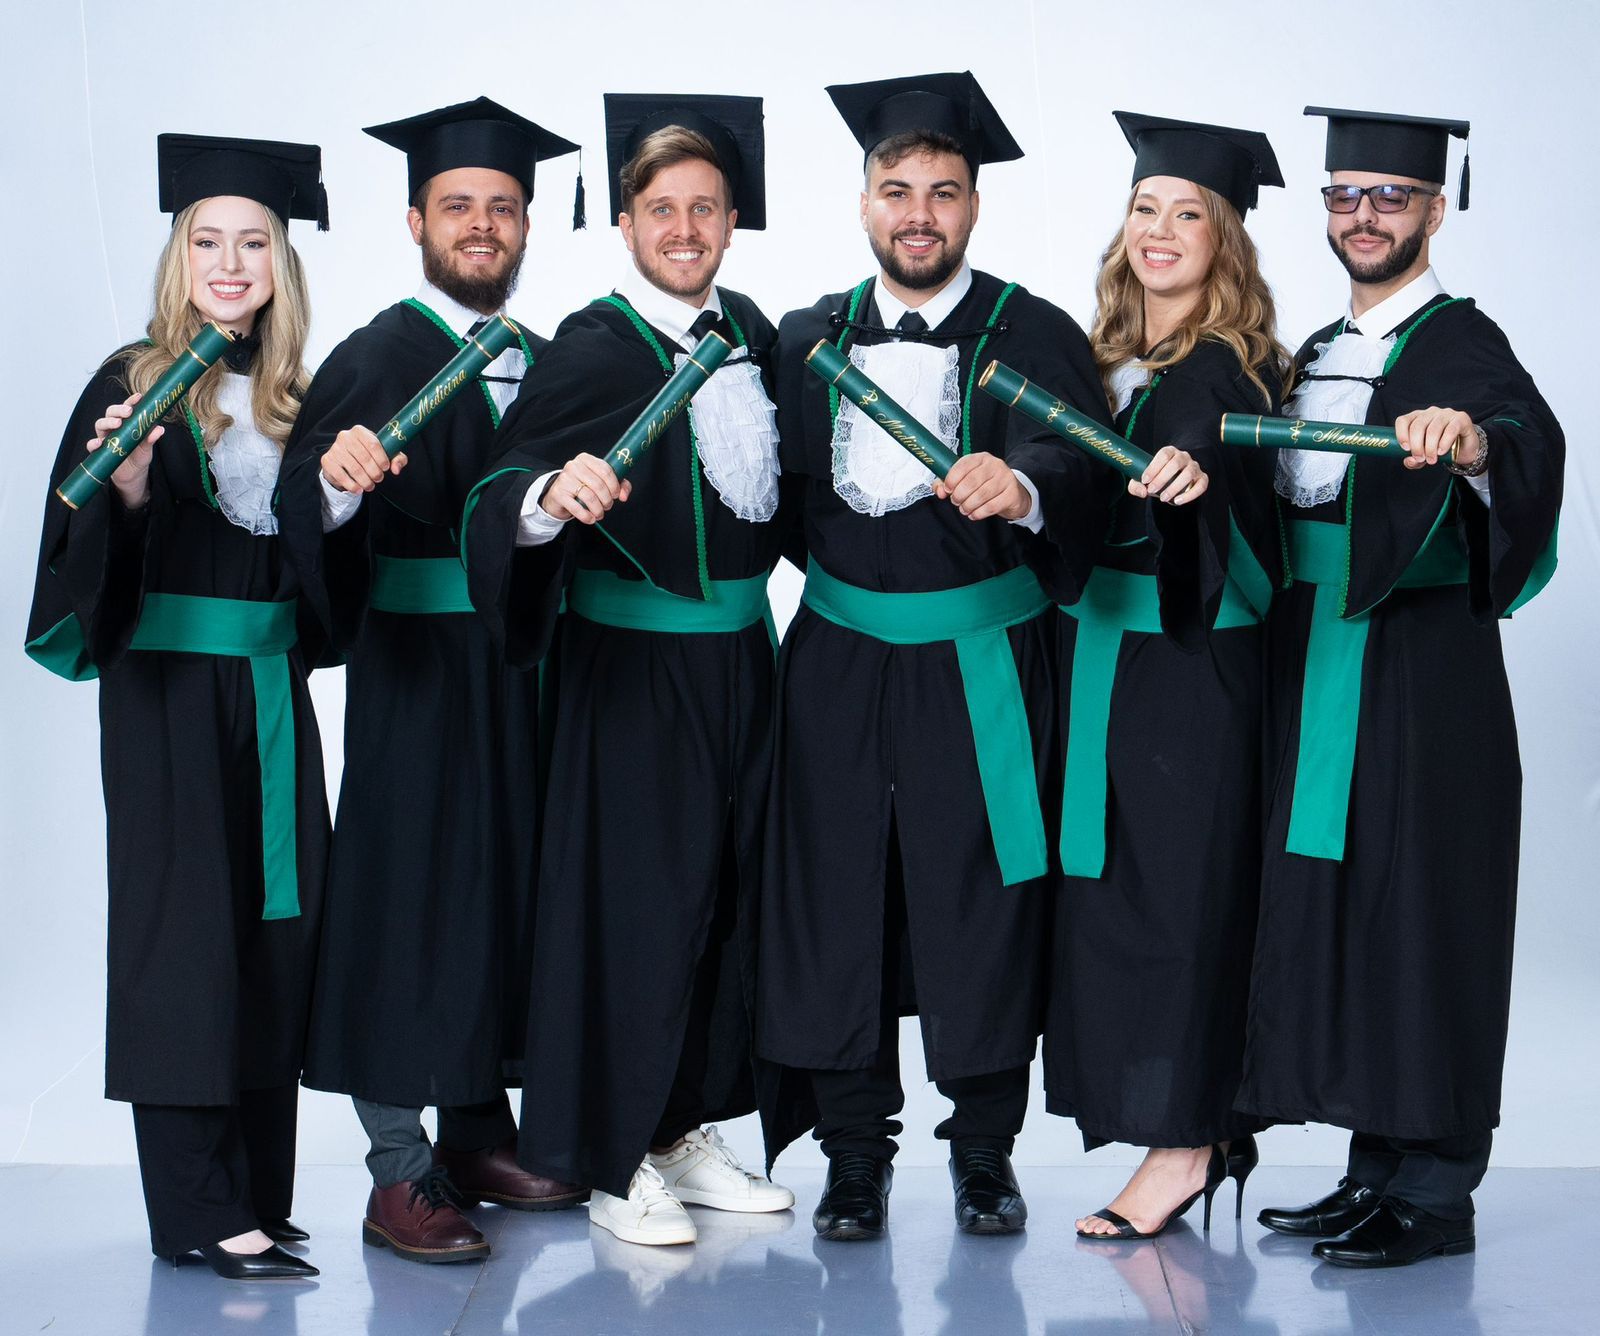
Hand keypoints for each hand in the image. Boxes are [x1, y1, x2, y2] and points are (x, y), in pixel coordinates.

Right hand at [86, 394, 161, 509]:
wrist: (133, 475)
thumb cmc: (139, 456)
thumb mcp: (147, 448)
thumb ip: (151, 438)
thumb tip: (160, 428)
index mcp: (126, 423)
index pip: (127, 408)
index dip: (131, 401)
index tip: (139, 397)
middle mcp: (113, 427)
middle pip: (110, 413)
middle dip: (118, 410)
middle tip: (128, 411)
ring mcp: (105, 438)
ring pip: (100, 424)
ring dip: (108, 422)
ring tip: (118, 423)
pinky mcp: (99, 451)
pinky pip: (92, 445)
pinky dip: (94, 443)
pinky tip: (100, 443)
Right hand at [321, 424, 404, 492]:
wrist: (343, 463)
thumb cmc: (367, 456)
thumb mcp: (385, 454)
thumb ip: (397, 459)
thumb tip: (396, 470)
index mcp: (360, 431)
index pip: (373, 444)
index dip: (382, 458)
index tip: (386, 468)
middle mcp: (345, 436)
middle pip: (364, 458)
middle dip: (375, 472)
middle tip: (379, 479)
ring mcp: (335, 448)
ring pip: (354, 469)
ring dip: (365, 481)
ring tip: (370, 486)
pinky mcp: (327, 461)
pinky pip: (341, 476)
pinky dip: (353, 486)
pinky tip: (359, 489)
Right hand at [539, 454, 630, 524]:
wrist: (558, 496)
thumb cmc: (583, 487)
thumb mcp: (600, 481)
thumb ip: (618, 485)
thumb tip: (623, 496)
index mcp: (585, 459)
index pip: (606, 470)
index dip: (614, 485)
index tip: (616, 495)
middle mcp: (574, 466)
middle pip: (599, 485)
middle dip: (607, 500)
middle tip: (607, 506)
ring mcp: (565, 479)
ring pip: (590, 497)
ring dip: (598, 510)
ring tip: (599, 513)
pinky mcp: (558, 494)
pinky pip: (577, 508)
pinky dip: (587, 516)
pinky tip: (591, 519)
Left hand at [934, 452, 1031, 521]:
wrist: (1012, 493)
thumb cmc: (985, 485)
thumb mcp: (966, 478)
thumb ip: (947, 482)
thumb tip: (939, 491)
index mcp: (980, 458)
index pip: (963, 465)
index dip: (951, 479)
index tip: (947, 489)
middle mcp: (994, 465)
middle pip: (971, 481)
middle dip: (959, 495)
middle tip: (956, 502)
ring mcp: (1005, 478)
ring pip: (981, 495)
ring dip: (968, 506)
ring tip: (964, 509)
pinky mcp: (1011, 494)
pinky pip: (991, 506)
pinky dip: (978, 513)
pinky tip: (974, 514)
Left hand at [1128, 446, 1207, 505]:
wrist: (1170, 483)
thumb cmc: (1155, 479)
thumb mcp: (1142, 481)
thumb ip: (1136, 485)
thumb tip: (1143, 492)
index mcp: (1169, 452)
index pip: (1164, 454)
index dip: (1154, 467)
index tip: (1144, 480)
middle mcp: (1183, 457)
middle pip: (1176, 463)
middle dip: (1162, 478)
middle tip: (1151, 490)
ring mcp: (1194, 467)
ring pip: (1188, 473)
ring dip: (1175, 487)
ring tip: (1163, 498)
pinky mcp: (1202, 478)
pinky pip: (1201, 485)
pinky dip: (1190, 494)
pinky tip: (1177, 501)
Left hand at [1395, 406, 1475, 469]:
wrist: (1464, 449)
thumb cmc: (1439, 449)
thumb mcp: (1423, 457)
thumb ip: (1414, 461)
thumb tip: (1410, 461)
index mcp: (1417, 418)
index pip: (1403, 421)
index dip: (1401, 434)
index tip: (1406, 449)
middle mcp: (1430, 412)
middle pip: (1417, 426)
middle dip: (1417, 446)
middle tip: (1420, 459)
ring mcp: (1446, 413)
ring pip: (1433, 429)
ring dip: (1430, 447)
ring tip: (1431, 460)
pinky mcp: (1461, 418)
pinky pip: (1450, 429)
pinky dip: (1444, 442)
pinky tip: (1442, 452)